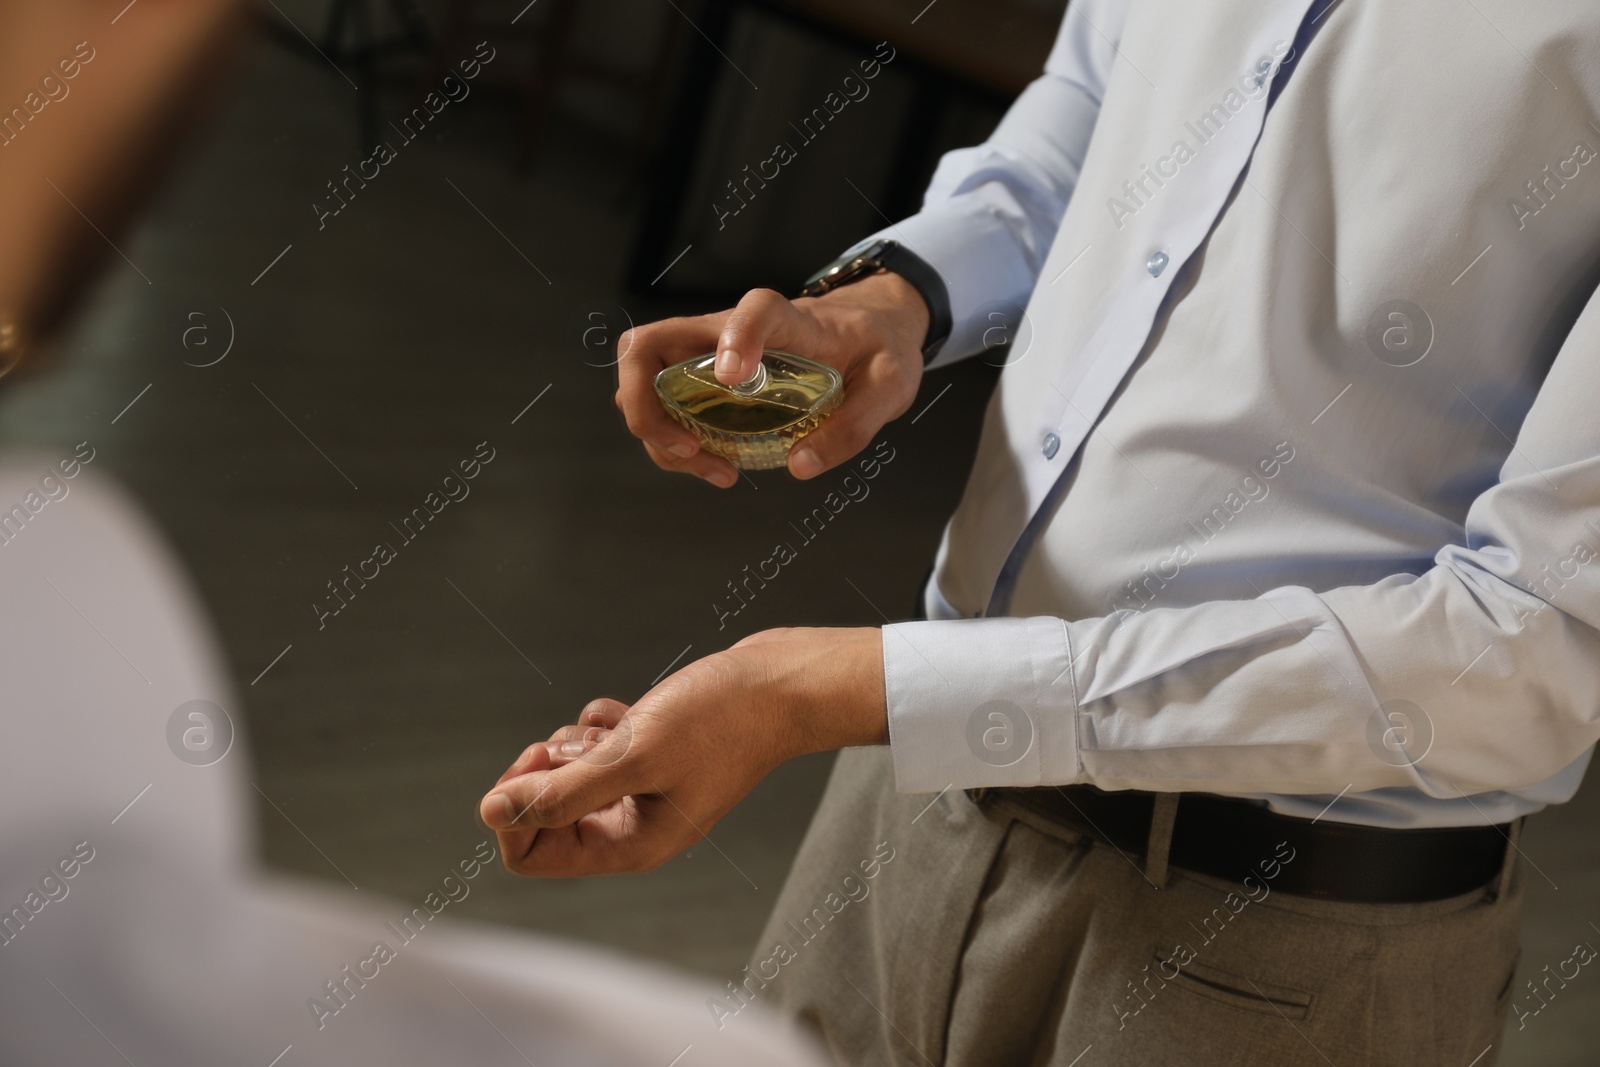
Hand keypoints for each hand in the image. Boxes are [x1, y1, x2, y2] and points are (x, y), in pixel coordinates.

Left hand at [479, 627, 886, 876]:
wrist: (782, 686)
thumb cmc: (721, 721)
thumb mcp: (634, 756)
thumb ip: (561, 792)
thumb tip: (490, 813)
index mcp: (628, 847)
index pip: (529, 854)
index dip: (515, 808)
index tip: (538, 761)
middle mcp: (631, 828)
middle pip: (543, 815)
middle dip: (549, 770)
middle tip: (582, 741)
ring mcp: (642, 794)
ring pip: (567, 775)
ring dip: (577, 742)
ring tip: (621, 726)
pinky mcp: (650, 760)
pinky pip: (596, 746)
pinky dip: (603, 725)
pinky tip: (637, 712)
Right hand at [614, 272, 927, 487]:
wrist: (870, 328)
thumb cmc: (877, 348)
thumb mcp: (889, 386)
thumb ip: (853, 426)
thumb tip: (800, 466)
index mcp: (789, 320)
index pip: (755, 311)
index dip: (736, 337)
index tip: (732, 378)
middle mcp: (730, 328)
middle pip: (648, 344)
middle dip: (645, 405)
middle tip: (687, 449)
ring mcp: (709, 353)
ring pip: (646, 382)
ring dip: (658, 435)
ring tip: (715, 469)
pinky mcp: (704, 378)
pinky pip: (663, 405)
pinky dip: (673, 443)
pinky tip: (714, 463)